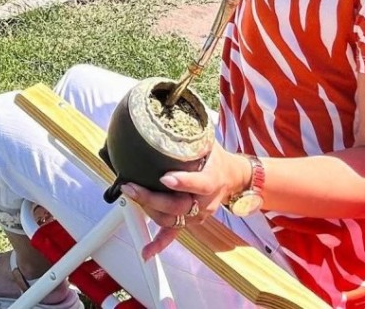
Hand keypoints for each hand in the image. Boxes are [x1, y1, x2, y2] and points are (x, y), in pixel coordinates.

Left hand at [121, 144, 248, 259]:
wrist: (234, 178)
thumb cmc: (217, 157)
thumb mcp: (209, 141)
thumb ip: (191, 134)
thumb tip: (168, 112)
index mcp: (211, 180)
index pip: (198, 183)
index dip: (182, 182)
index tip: (165, 178)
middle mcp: (204, 202)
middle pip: (178, 206)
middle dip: (152, 198)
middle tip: (131, 186)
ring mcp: (197, 215)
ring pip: (171, 220)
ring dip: (148, 210)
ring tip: (130, 195)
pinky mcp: (190, 222)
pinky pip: (173, 235)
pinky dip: (158, 244)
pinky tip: (146, 252)